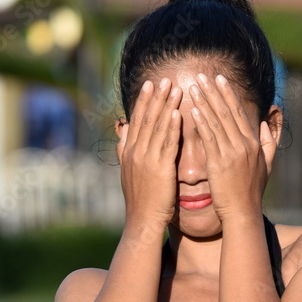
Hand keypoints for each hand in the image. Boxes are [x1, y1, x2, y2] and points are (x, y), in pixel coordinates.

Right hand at [114, 78, 181, 227]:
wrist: (142, 222)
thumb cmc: (141, 201)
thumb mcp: (128, 172)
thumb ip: (125, 150)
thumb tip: (122, 132)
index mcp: (129, 153)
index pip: (137, 121)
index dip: (144, 101)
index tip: (150, 85)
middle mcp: (136, 153)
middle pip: (146, 119)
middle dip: (155, 98)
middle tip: (164, 79)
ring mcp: (147, 160)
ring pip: (157, 127)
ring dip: (166, 106)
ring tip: (175, 88)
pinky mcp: (160, 169)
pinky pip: (167, 144)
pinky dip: (172, 127)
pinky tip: (179, 113)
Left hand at [188, 72, 276, 220]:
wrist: (243, 213)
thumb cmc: (251, 192)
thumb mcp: (266, 166)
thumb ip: (268, 143)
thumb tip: (265, 123)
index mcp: (254, 143)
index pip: (239, 113)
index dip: (228, 94)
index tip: (219, 79)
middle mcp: (244, 145)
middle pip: (227, 112)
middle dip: (214, 92)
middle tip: (202, 75)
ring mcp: (232, 153)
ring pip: (217, 121)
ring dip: (204, 102)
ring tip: (193, 87)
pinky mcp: (219, 164)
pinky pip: (209, 138)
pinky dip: (202, 122)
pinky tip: (193, 110)